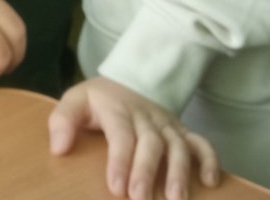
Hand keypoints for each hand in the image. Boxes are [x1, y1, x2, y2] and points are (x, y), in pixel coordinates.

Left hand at [48, 77, 219, 199]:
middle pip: (151, 143)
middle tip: (141, 199)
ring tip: (176, 199)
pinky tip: (211, 183)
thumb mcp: (75, 101)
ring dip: (179, 173)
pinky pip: (201, 143)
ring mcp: (167, 125)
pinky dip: (210, 160)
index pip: (121, 135)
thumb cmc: (98, 101)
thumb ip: (62, 121)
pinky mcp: (182, 131)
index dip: (120, 161)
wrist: (128, 81)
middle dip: (147, 172)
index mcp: (117, 110)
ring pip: (178, 146)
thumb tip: (58, 148)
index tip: (116, 187)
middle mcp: (146, 118)